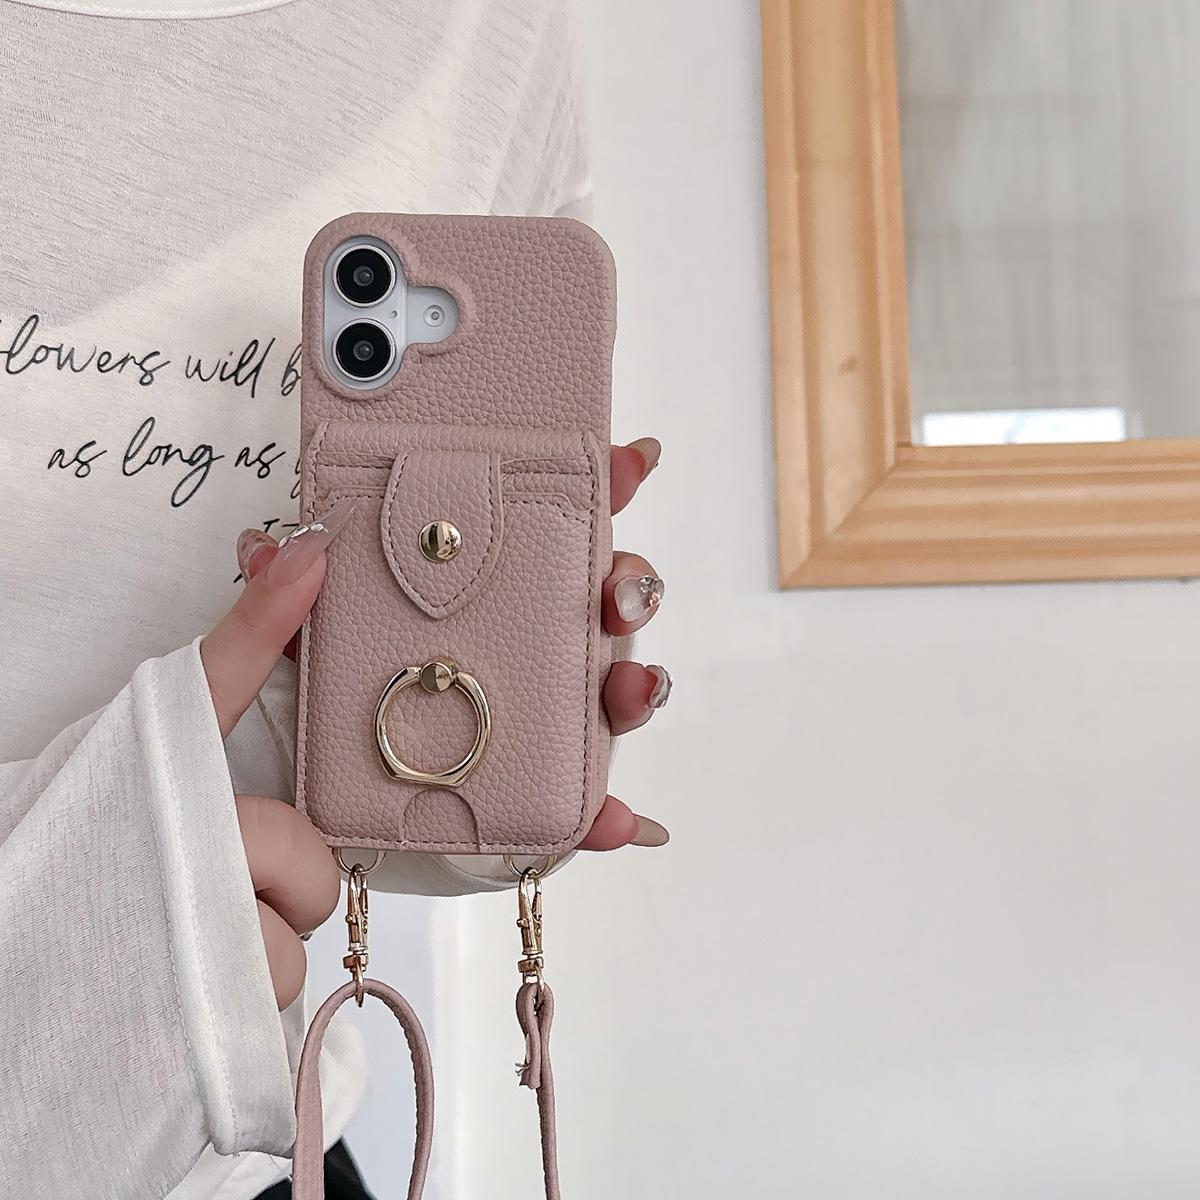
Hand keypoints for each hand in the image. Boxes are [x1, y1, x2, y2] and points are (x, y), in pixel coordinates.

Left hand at [200, 437, 670, 1004]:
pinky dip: (608, 811)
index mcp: (472, 593)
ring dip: (636, 682)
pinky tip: (620, 820)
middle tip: (619, 590)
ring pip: (609, 686)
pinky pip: (582, 800)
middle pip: (596, 599)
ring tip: (636, 686)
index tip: (629, 463)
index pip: (545, 526)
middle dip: (628, 583)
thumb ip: (275, 610)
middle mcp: (518, 643)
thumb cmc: (321, 717)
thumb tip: (269, 546)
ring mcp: (535, 714)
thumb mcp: (285, 657)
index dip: (596, 487)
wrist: (315, 822)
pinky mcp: (533, 789)